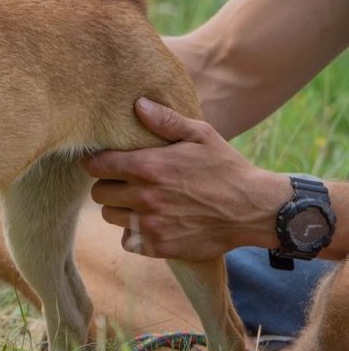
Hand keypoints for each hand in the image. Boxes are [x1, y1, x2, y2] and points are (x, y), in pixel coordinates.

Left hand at [82, 97, 289, 259]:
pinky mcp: (159, 246)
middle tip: (126, 182)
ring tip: (140, 202)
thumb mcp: (200, 135)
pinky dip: (134, 234)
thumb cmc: (226, 168)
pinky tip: (150, 223)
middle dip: (108, 185)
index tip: (106, 162)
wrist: (254, 209)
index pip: (95, 165)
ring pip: (110, 216)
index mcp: (148, 167)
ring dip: (120, 209)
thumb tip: (138, 104)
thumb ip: (165, 120)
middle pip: (98, 193)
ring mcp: (150, 224)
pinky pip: (127, 241)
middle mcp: (144, 197)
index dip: (96, 162)